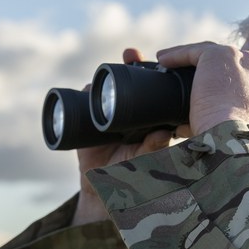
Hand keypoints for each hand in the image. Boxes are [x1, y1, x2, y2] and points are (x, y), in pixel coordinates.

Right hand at [71, 47, 172, 225]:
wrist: (105, 193)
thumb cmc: (132, 177)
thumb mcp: (146, 161)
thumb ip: (154, 147)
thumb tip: (164, 132)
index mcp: (148, 118)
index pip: (153, 89)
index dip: (153, 73)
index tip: (157, 59)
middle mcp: (128, 113)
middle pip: (129, 81)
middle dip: (130, 64)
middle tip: (131, 54)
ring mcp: (106, 116)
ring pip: (106, 89)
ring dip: (107, 76)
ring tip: (111, 66)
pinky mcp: (86, 124)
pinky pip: (83, 104)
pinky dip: (85, 94)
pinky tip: (88, 88)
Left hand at [154, 42, 248, 136]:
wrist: (232, 138)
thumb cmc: (232, 144)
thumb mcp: (238, 131)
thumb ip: (228, 120)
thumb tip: (191, 126)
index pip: (246, 77)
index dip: (227, 82)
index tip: (210, 91)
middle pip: (231, 62)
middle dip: (211, 69)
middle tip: (189, 78)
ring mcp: (242, 58)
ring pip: (211, 54)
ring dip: (190, 58)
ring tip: (170, 64)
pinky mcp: (220, 54)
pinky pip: (194, 52)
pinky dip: (177, 55)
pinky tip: (163, 61)